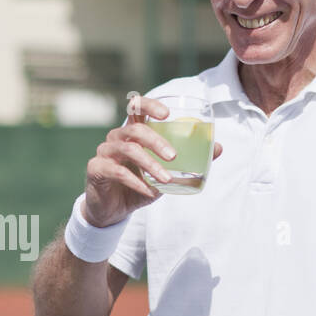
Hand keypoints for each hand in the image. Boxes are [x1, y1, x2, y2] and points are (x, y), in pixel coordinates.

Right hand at [82, 95, 222, 227]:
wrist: (113, 211)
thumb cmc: (139, 186)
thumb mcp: (165, 174)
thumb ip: (187, 161)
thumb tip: (219, 148)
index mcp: (132, 132)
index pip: (137, 107)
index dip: (149, 105)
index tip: (166, 114)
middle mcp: (116, 138)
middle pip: (135, 128)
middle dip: (157, 141)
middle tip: (174, 157)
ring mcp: (104, 152)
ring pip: (128, 149)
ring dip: (149, 164)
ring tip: (166, 180)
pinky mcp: (96, 169)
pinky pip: (117, 171)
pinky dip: (136, 182)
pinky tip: (149, 191)